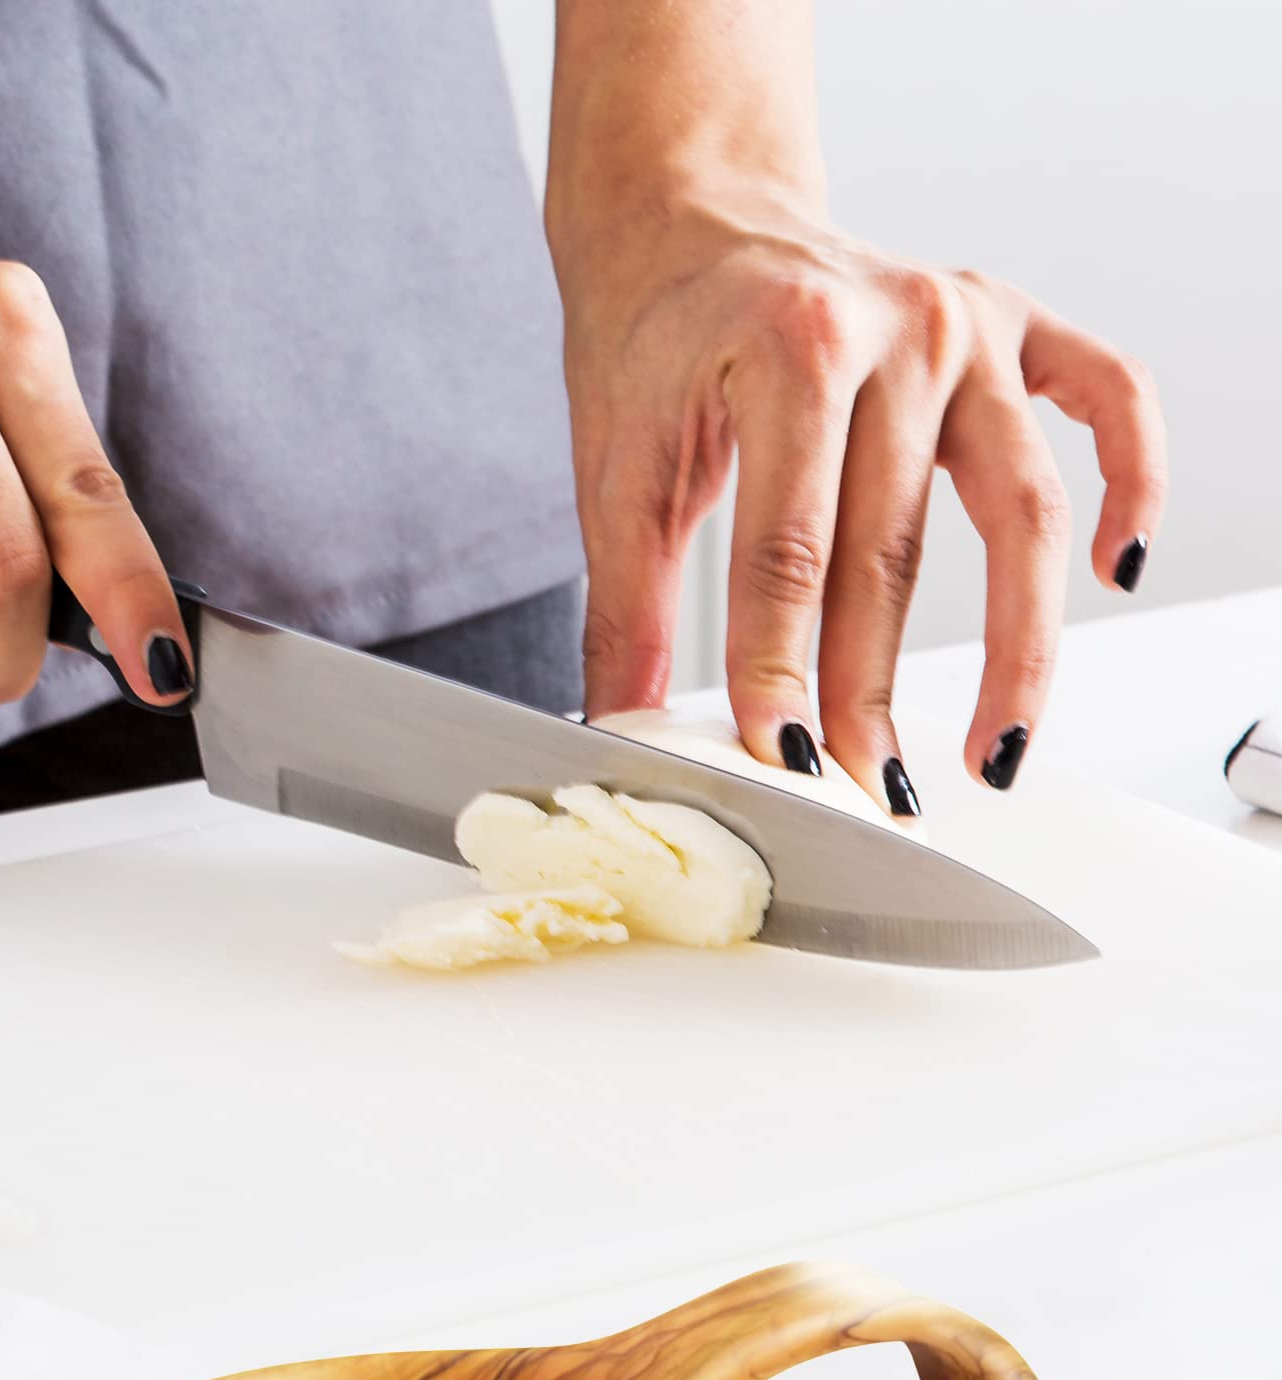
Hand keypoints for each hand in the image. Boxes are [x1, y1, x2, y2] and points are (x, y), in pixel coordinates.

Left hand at [555, 184, 1166, 803]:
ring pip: (1019, 508)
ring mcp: (966, 323)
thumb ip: (624, 602)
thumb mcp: (616, 466)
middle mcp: (896, 327)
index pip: (788, 552)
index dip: (782, 670)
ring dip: (1018, 642)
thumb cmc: (654, 339)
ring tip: (993, 745)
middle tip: (866, 790)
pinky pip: (1110, 397)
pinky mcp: (1014, 319)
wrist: (691, 217)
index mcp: (789, 348)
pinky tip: (1116, 570)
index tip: (782, 763)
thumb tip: (623, 723)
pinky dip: (1134, 479)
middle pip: (891, 552)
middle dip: (873, 689)